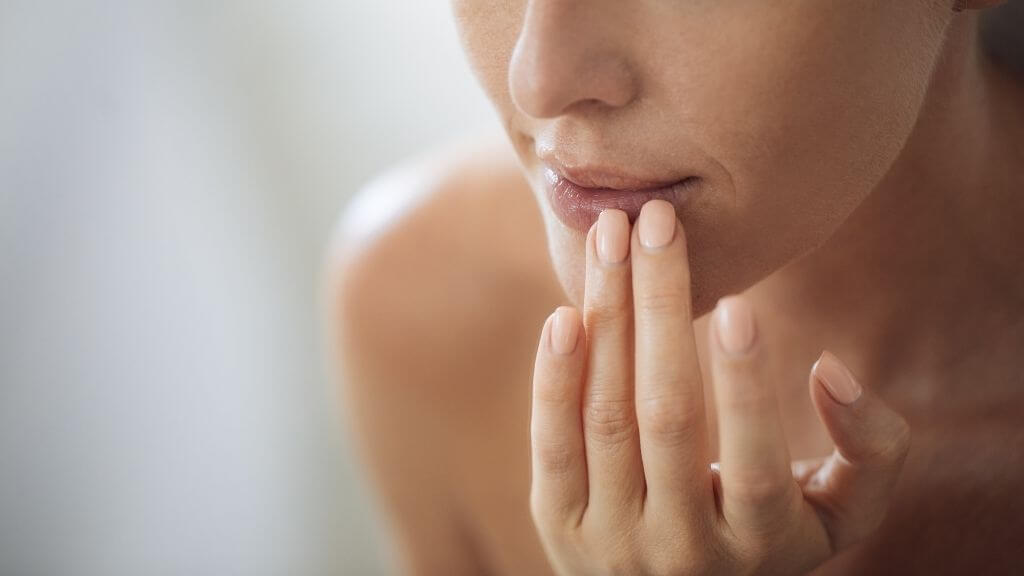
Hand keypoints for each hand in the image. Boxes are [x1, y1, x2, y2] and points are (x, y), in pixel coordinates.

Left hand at [530, 200, 910, 575]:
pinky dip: (554, 379)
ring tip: (611, 235)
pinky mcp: (559, 524)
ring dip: (607, 317)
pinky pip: (551, 444)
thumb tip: (829, 371)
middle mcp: (682, 548)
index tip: (735, 301)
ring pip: (606, 417)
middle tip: (658, 221)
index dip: (745, 383)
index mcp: (761, 543)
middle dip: (660, 309)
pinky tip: (567, 312)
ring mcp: (612, 539)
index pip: (754, 462)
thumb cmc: (767, 534)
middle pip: (666, 418)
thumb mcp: (838, 510)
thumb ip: (870, 450)